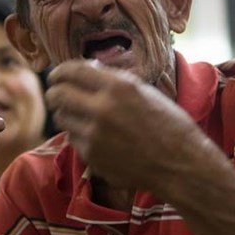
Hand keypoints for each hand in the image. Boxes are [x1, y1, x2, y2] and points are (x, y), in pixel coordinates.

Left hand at [46, 60, 213, 195]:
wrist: (180, 164)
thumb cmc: (168, 125)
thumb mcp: (144, 91)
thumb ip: (113, 80)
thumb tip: (86, 71)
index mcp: (118, 87)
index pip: (72, 71)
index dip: (59, 71)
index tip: (56, 75)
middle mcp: (102, 109)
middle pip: (58, 95)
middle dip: (54, 93)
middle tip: (56, 94)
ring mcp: (94, 135)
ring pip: (62, 118)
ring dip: (66, 114)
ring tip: (81, 115)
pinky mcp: (92, 156)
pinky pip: (73, 139)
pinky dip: (79, 135)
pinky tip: (96, 136)